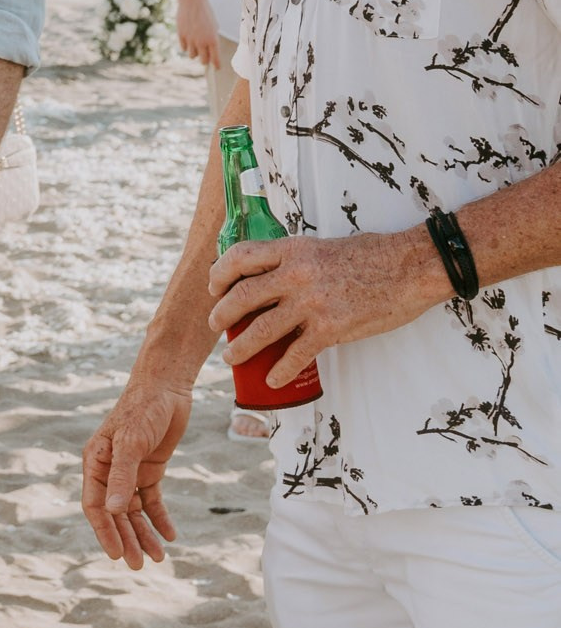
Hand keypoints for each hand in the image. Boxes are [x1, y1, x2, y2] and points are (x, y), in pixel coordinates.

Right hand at [81, 379, 190, 568]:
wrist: (167, 387)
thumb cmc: (143, 409)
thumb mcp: (132, 443)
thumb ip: (122, 476)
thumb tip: (113, 511)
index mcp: (95, 462)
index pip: (94, 505)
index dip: (104, 531)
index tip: (118, 555)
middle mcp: (109, 469)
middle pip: (115, 512)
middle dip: (127, 538)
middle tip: (140, 565)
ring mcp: (130, 470)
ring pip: (134, 510)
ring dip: (144, 533)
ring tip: (159, 557)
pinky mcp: (150, 468)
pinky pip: (152, 499)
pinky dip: (160, 517)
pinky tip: (171, 535)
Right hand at [173, 0, 222, 68]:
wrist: (192, 2)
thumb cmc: (205, 12)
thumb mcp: (214, 26)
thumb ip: (212, 38)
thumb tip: (209, 49)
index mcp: (213, 39)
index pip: (215, 58)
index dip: (216, 65)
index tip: (217, 68)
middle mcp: (202, 42)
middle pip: (203, 60)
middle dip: (205, 60)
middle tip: (205, 58)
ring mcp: (190, 40)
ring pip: (192, 55)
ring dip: (195, 53)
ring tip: (196, 48)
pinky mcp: (181, 36)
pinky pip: (183, 48)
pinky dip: (186, 46)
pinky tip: (188, 41)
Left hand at [209, 229, 442, 389]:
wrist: (412, 267)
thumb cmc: (373, 255)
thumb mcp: (323, 247)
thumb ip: (296, 260)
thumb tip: (273, 276)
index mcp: (293, 250)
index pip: (240, 257)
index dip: (220, 273)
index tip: (214, 287)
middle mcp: (296, 274)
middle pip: (242, 296)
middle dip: (222, 314)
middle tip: (215, 325)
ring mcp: (312, 302)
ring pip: (262, 329)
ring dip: (241, 347)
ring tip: (231, 357)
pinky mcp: (331, 328)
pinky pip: (297, 354)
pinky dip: (281, 370)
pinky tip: (272, 380)